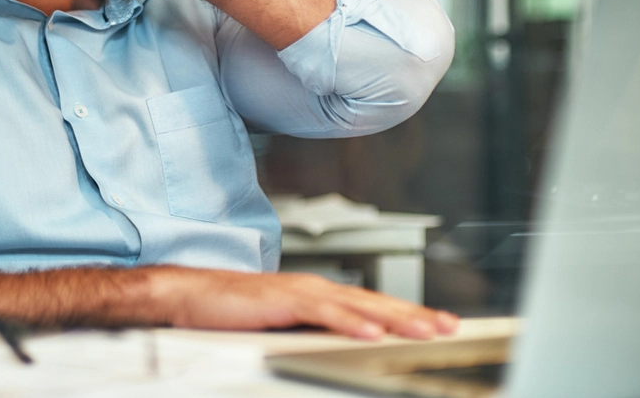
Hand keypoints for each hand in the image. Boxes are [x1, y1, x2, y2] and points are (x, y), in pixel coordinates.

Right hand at [151, 267, 458, 339]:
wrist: (190, 295)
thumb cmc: (231, 313)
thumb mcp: (282, 328)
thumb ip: (313, 335)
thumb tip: (346, 349)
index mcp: (319, 296)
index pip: (372, 307)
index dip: (408, 316)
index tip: (439, 326)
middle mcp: (316, 288)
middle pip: (376, 304)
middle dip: (416, 316)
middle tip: (449, 327)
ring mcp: (302, 291)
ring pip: (359, 306)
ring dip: (395, 319)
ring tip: (425, 331)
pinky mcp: (283, 300)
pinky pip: (323, 313)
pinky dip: (350, 323)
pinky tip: (372, 333)